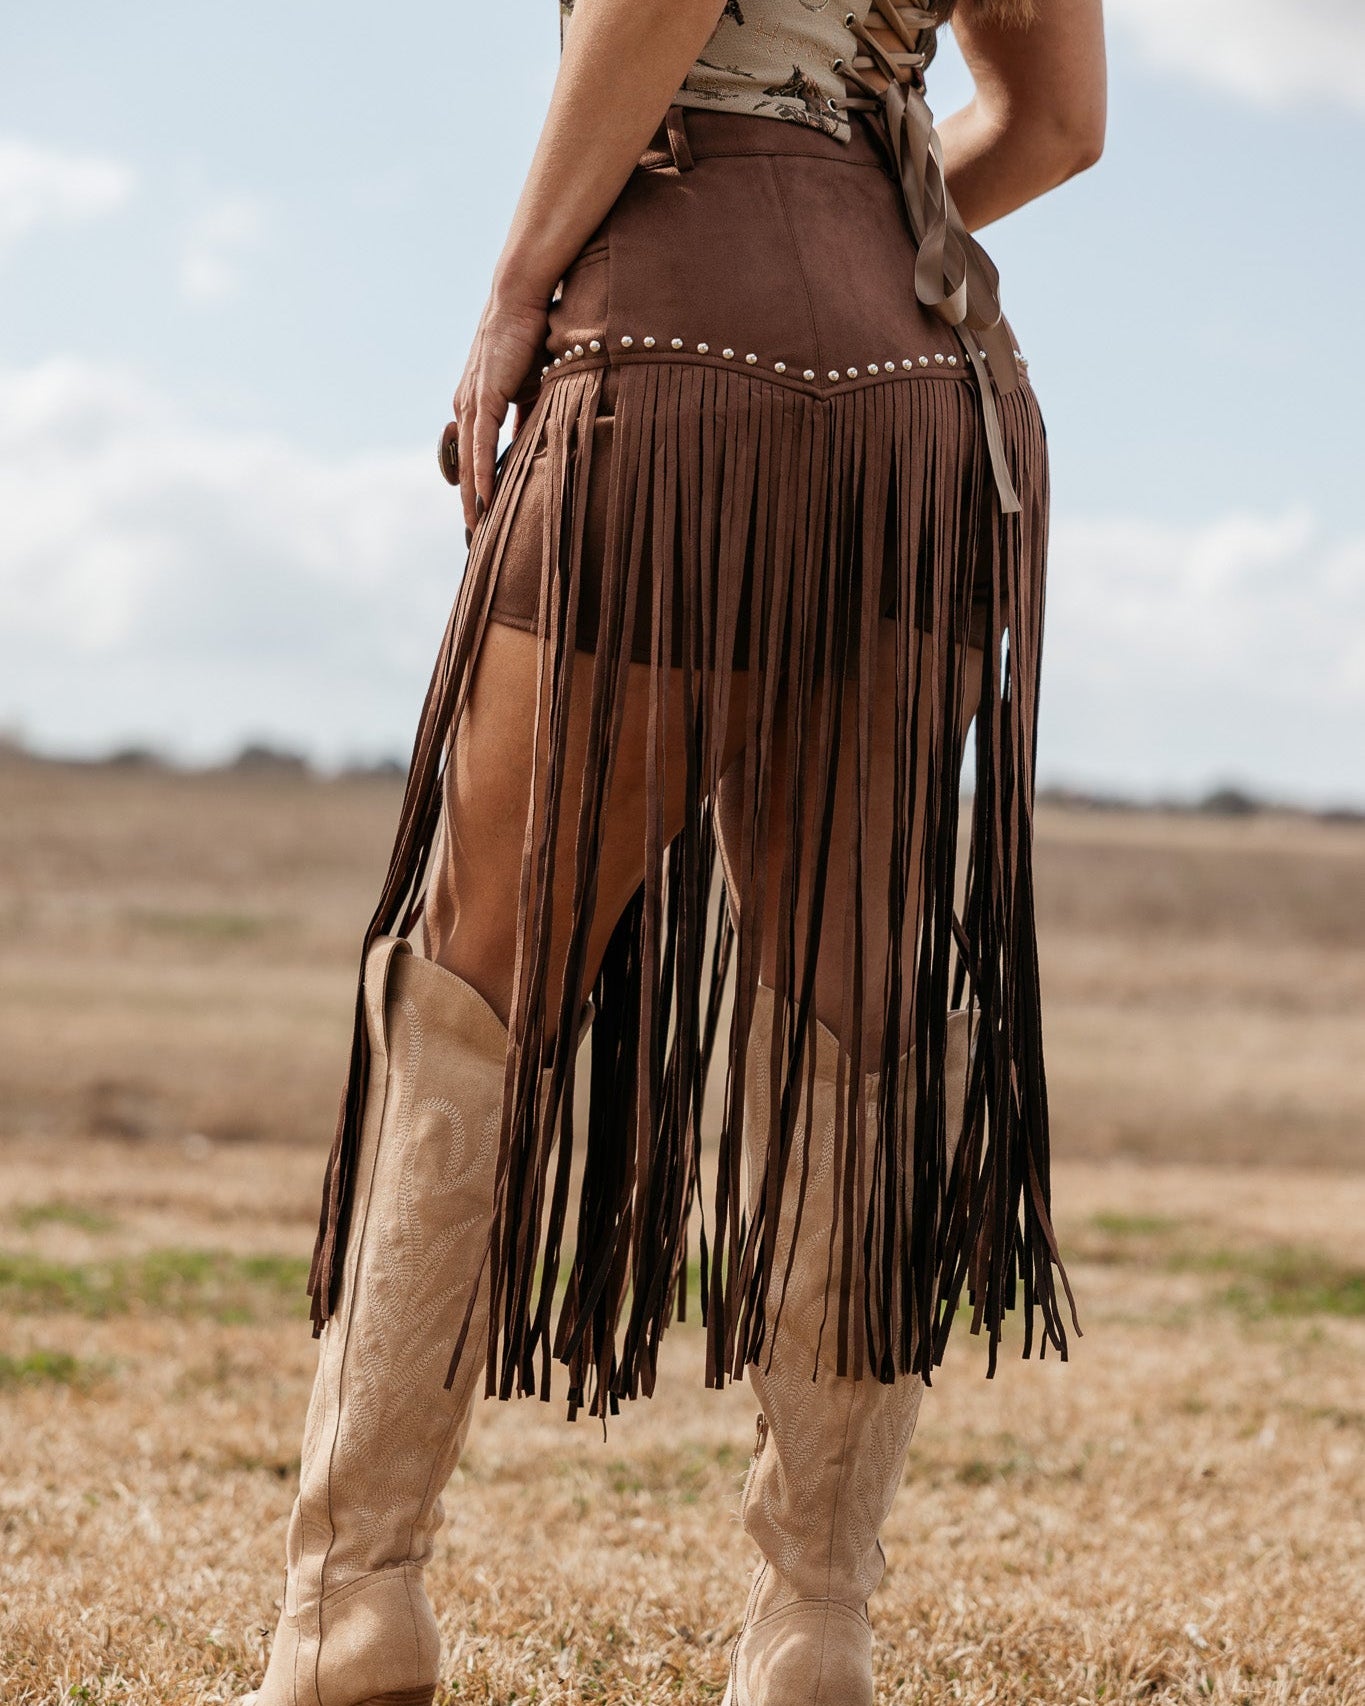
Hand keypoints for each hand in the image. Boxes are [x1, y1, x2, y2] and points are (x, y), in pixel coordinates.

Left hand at [450, 293, 549, 534]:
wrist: (521, 299)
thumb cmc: (530, 336)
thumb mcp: (533, 388)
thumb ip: (530, 417)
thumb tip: (537, 444)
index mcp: (476, 404)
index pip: (474, 455)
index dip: (477, 486)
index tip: (484, 515)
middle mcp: (466, 406)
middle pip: (464, 466)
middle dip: (469, 503)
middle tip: (475, 537)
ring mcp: (471, 403)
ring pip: (468, 462)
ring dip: (472, 498)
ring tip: (477, 529)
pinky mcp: (482, 398)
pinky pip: (480, 445)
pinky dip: (482, 474)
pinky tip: (484, 499)